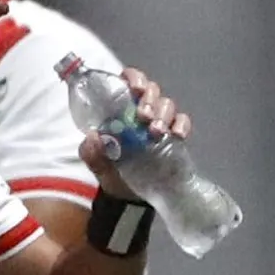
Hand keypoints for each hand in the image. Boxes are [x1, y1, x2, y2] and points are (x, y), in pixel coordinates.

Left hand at [77, 67, 193, 200]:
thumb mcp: (97, 163)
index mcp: (121, 106)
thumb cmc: (113, 171)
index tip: (134, 89)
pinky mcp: (175, 136)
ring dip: (163, 114)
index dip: (134, 78)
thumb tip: (93, 137)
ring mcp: (161, 121)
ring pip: (168, 104)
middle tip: (144, 116)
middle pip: (152, 89)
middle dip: (149, 100)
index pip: (129, 80)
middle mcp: (142, 109)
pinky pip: (183, 122)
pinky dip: (181, 125)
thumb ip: (91, 152)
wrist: (132, 195)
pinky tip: (177, 136)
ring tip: (155, 132)